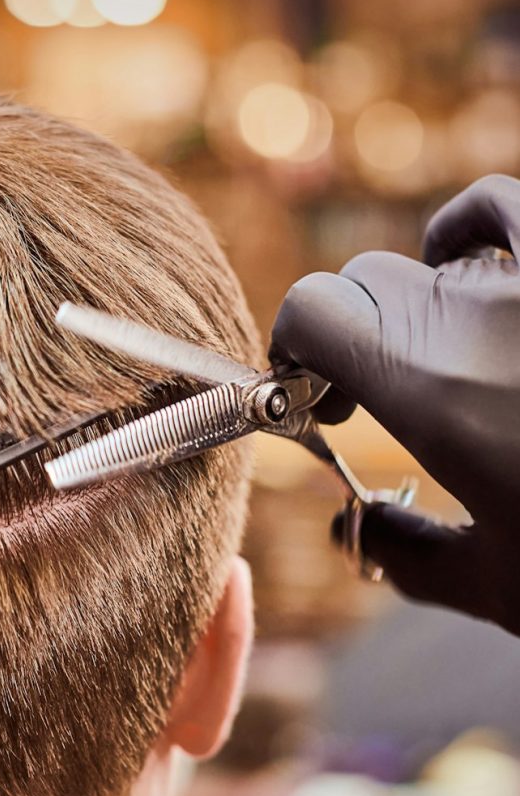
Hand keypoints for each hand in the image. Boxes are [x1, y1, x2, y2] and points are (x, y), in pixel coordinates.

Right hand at [269, 174, 519, 634]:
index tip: (319, 403)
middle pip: (366, 282)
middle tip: (379, 398)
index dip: (295, 350)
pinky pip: (508, 208)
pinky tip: (491, 273)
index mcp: (435, 386)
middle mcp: (486, 309)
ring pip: (441, 240)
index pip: (314, 310)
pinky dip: (478, 233)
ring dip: (418, 289)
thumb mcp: (502, 587)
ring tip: (444, 339)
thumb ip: (403, 554)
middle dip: (353, 338)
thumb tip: (353, 531)